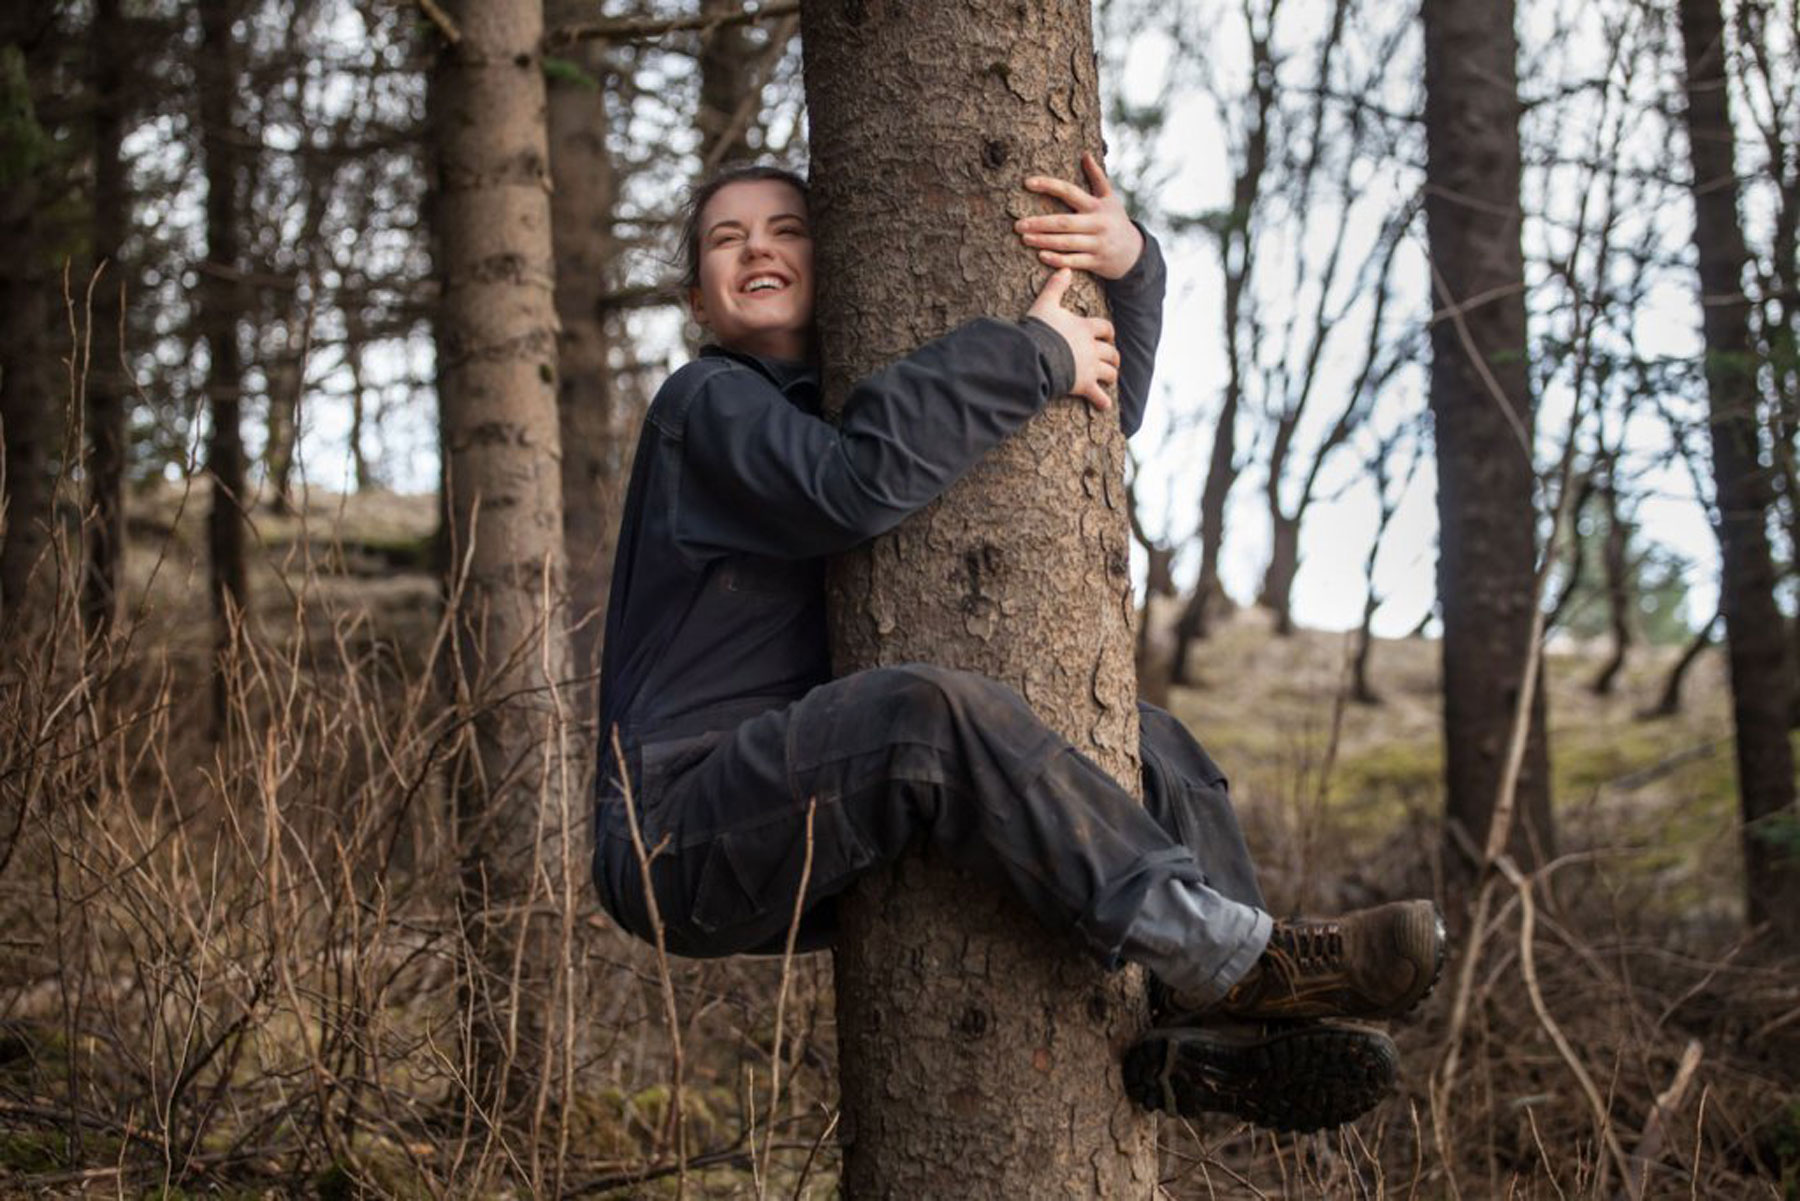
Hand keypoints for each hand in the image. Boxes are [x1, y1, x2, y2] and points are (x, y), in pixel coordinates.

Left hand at [1014, 151, 1144, 280]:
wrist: (1134, 252)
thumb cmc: (1115, 221)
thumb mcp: (1110, 198)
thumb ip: (1097, 177)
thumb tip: (1085, 154)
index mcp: (1097, 205)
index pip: (1069, 191)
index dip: (1048, 185)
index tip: (1027, 182)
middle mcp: (1097, 223)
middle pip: (1064, 222)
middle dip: (1040, 223)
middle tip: (1018, 224)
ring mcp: (1097, 244)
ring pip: (1066, 242)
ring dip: (1044, 241)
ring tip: (1024, 238)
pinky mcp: (1096, 262)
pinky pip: (1074, 261)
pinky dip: (1057, 259)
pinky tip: (1041, 255)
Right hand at [1027, 268, 1117, 410]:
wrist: (1036, 355)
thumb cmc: (1039, 329)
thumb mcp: (1045, 304)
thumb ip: (1055, 287)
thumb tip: (1065, 268)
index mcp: (1086, 328)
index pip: (1105, 328)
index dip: (1108, 332)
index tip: (1109, 334)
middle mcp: (1092, 348)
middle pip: (1111, 352)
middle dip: (1113, 356)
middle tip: (1113, 359)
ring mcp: (1090, 367)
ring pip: (1110, 372)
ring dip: (1111, 374)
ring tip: (1111, 378)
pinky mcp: (1084, 385)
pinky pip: (1098, 395)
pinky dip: (1102, 401)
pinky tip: (1105, 405)